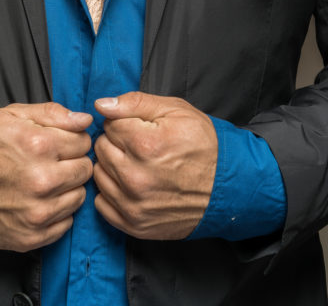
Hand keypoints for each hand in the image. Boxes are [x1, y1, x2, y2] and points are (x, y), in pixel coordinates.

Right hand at [0, 102, 92, 251]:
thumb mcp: (12, 114)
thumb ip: (53, 113)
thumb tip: (85, 120)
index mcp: (39, 145)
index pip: (84, 141)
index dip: (73, 139)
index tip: (60, 142)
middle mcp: (42, 181)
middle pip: (86, 169)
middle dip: (74, 162)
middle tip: (54, 161)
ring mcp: (37, 213)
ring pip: (79, 196)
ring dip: (68, 187)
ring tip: (45, 180)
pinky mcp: (31, 237)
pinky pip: (66, 223)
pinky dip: (57, 212)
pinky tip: (39, 200)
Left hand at [93, 91, 216, 239]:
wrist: (229, 187)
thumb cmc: (204, 145)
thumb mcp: (175, 110)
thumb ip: (134, 103)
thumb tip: (101, 105)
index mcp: (145, 144)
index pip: (109, 124)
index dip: (124, 122)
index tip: (139, 127)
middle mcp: (135, 177)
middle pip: (101, 149)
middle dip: (116, 142)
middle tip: (138, 144)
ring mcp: (134, 204)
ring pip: (99, 174)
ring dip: (112, 165)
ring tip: (136, 163)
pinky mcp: (135, 225)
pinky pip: (102, 203)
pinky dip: (112, 191)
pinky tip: (130, 184)